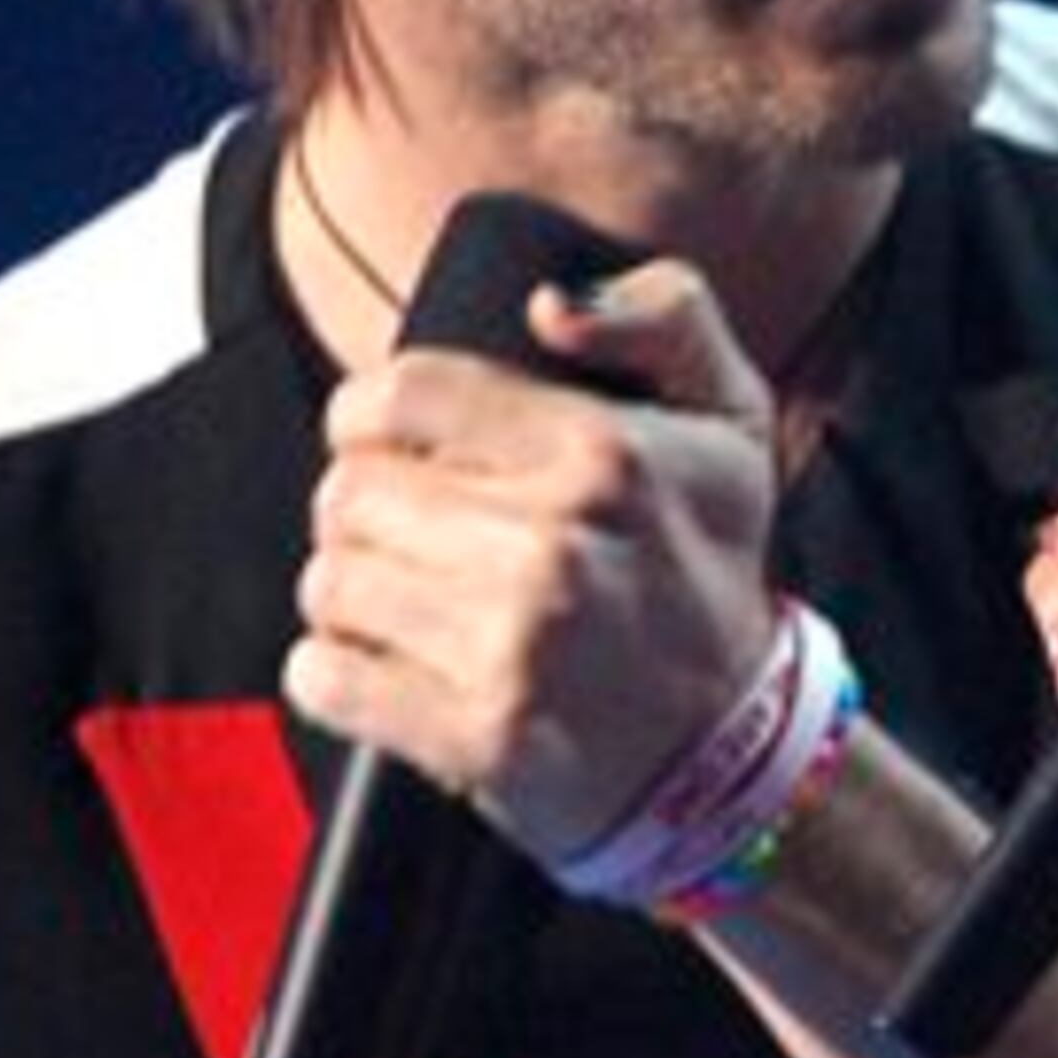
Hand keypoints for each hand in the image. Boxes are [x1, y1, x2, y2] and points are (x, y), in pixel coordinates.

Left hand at [283, 261, 783, 867]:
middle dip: (371, 509)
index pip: (400, 394)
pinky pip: (324, 679)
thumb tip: (550, 307)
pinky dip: (336, 675)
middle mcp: (552, 547)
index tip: (393, 445)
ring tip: (416, 604)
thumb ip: (668, 316)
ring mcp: (510, 648)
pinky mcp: (473, 736)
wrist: (734, 750)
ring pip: (330, 582)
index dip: (373, 415)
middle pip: (349, 490)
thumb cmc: (712, 575)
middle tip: (421, 535)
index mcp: (602, 454)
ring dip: (354, 592)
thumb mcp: (732, 419)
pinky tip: (397, 667)